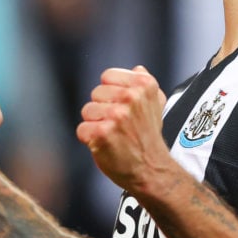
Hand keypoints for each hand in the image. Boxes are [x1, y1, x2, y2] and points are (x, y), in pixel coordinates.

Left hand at [76, 66, 169, 192]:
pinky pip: (82, 129)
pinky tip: (105, 145)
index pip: (107, 76)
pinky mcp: (102, 133)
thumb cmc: (149, 137)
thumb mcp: (155, 105)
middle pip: (95, 93)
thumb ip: (145, 85)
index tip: (122, 107)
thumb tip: (137, 68)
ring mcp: (116, 115)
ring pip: (87, 110)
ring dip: (95, 124)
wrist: (151, 169)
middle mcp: (131, 97)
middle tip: (119, 125)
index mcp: (143, 85)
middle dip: (102, 109)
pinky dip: (89, 140)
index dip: (111, 93)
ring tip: (113, 135)